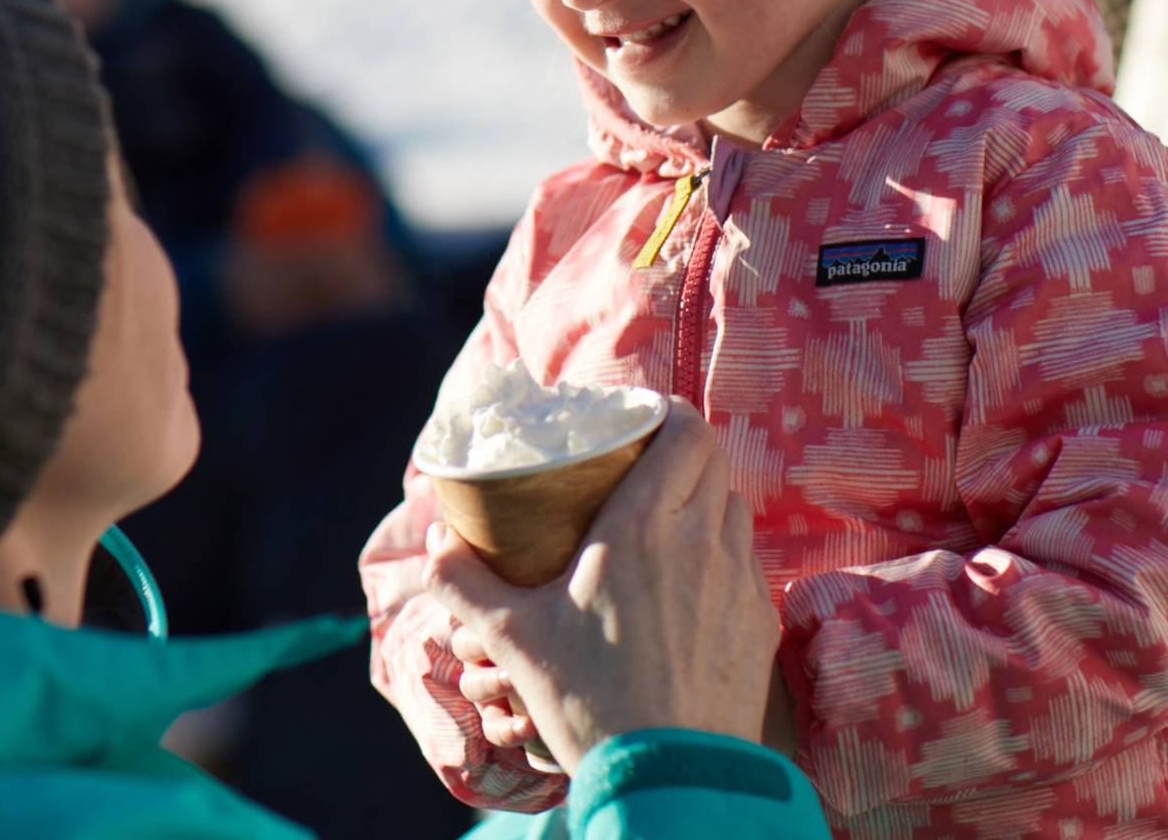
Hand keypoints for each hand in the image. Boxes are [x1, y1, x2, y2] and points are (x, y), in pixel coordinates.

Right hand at [424, 399, 782, 774]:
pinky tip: (690, 587)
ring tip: (665, 526)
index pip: (685, 430)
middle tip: (642, 466)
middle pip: (710, 459)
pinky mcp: (760, 620)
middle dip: (680, 451)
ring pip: (732, 507)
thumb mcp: (513, 638)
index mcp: (643, 525)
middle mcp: (701, 539)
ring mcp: (739, 580)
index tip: (641, 418)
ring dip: (703, 501)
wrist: (671, 783)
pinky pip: (747, 562)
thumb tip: (435, 540)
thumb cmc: (589, 703)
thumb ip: (463, 582)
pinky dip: (722, 555)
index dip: (668, 412)